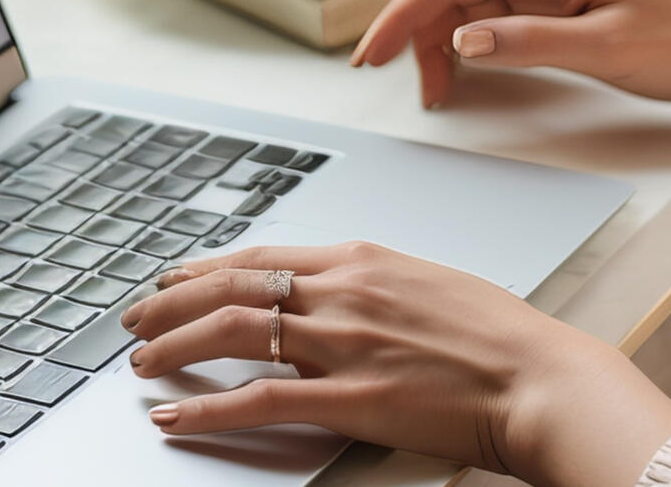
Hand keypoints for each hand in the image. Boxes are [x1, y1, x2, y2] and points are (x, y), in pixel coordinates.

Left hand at [122, 241, 670, 486]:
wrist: (535, 374)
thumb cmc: (491, 331)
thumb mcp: (422, 280)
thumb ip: (366, 280)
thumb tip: (324, 286)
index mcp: (359, 258)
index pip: (261, 255)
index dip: (206, 267)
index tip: (174, 276)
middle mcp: (340, 291)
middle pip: (234, 285)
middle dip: (173, 299)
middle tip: (135, 315)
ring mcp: (341, 343)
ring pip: (235, 332)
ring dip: (177, 344)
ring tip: (142, 360)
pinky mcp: (349, 398)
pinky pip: (260, 400)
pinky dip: (208, 407)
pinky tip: (176, 415)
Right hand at [353, 0, 670, 108]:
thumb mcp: (604, 48)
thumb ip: (526, 42)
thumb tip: (461, 39)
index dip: (405, 14)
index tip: (372, 50)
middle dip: (420, 33)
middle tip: (398, 79)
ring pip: (467, 4)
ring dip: (444, 43)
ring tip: (438, 90)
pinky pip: (494, 16)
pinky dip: (472, 45)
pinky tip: (462, 72)